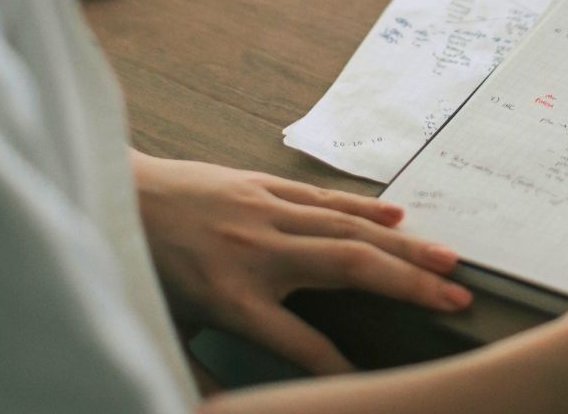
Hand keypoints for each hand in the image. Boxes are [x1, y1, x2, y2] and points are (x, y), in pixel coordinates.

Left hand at [130, 153, 470, 373]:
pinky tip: (398, 217)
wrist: (110, 193)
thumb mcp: (164, 333)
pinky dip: (363, 207)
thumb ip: (201, 374)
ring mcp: (260, 211)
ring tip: (447, 259)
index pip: (303, 344)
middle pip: (348, 268)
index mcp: (231, 297)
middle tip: (457, 298)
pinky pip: (321, 197)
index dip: (340, 369)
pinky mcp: (257, 183)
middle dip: (408, 285)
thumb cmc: (138, 269)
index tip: (373, 383)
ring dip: (402, 244)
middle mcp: (255, 251)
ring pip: (346, 227)